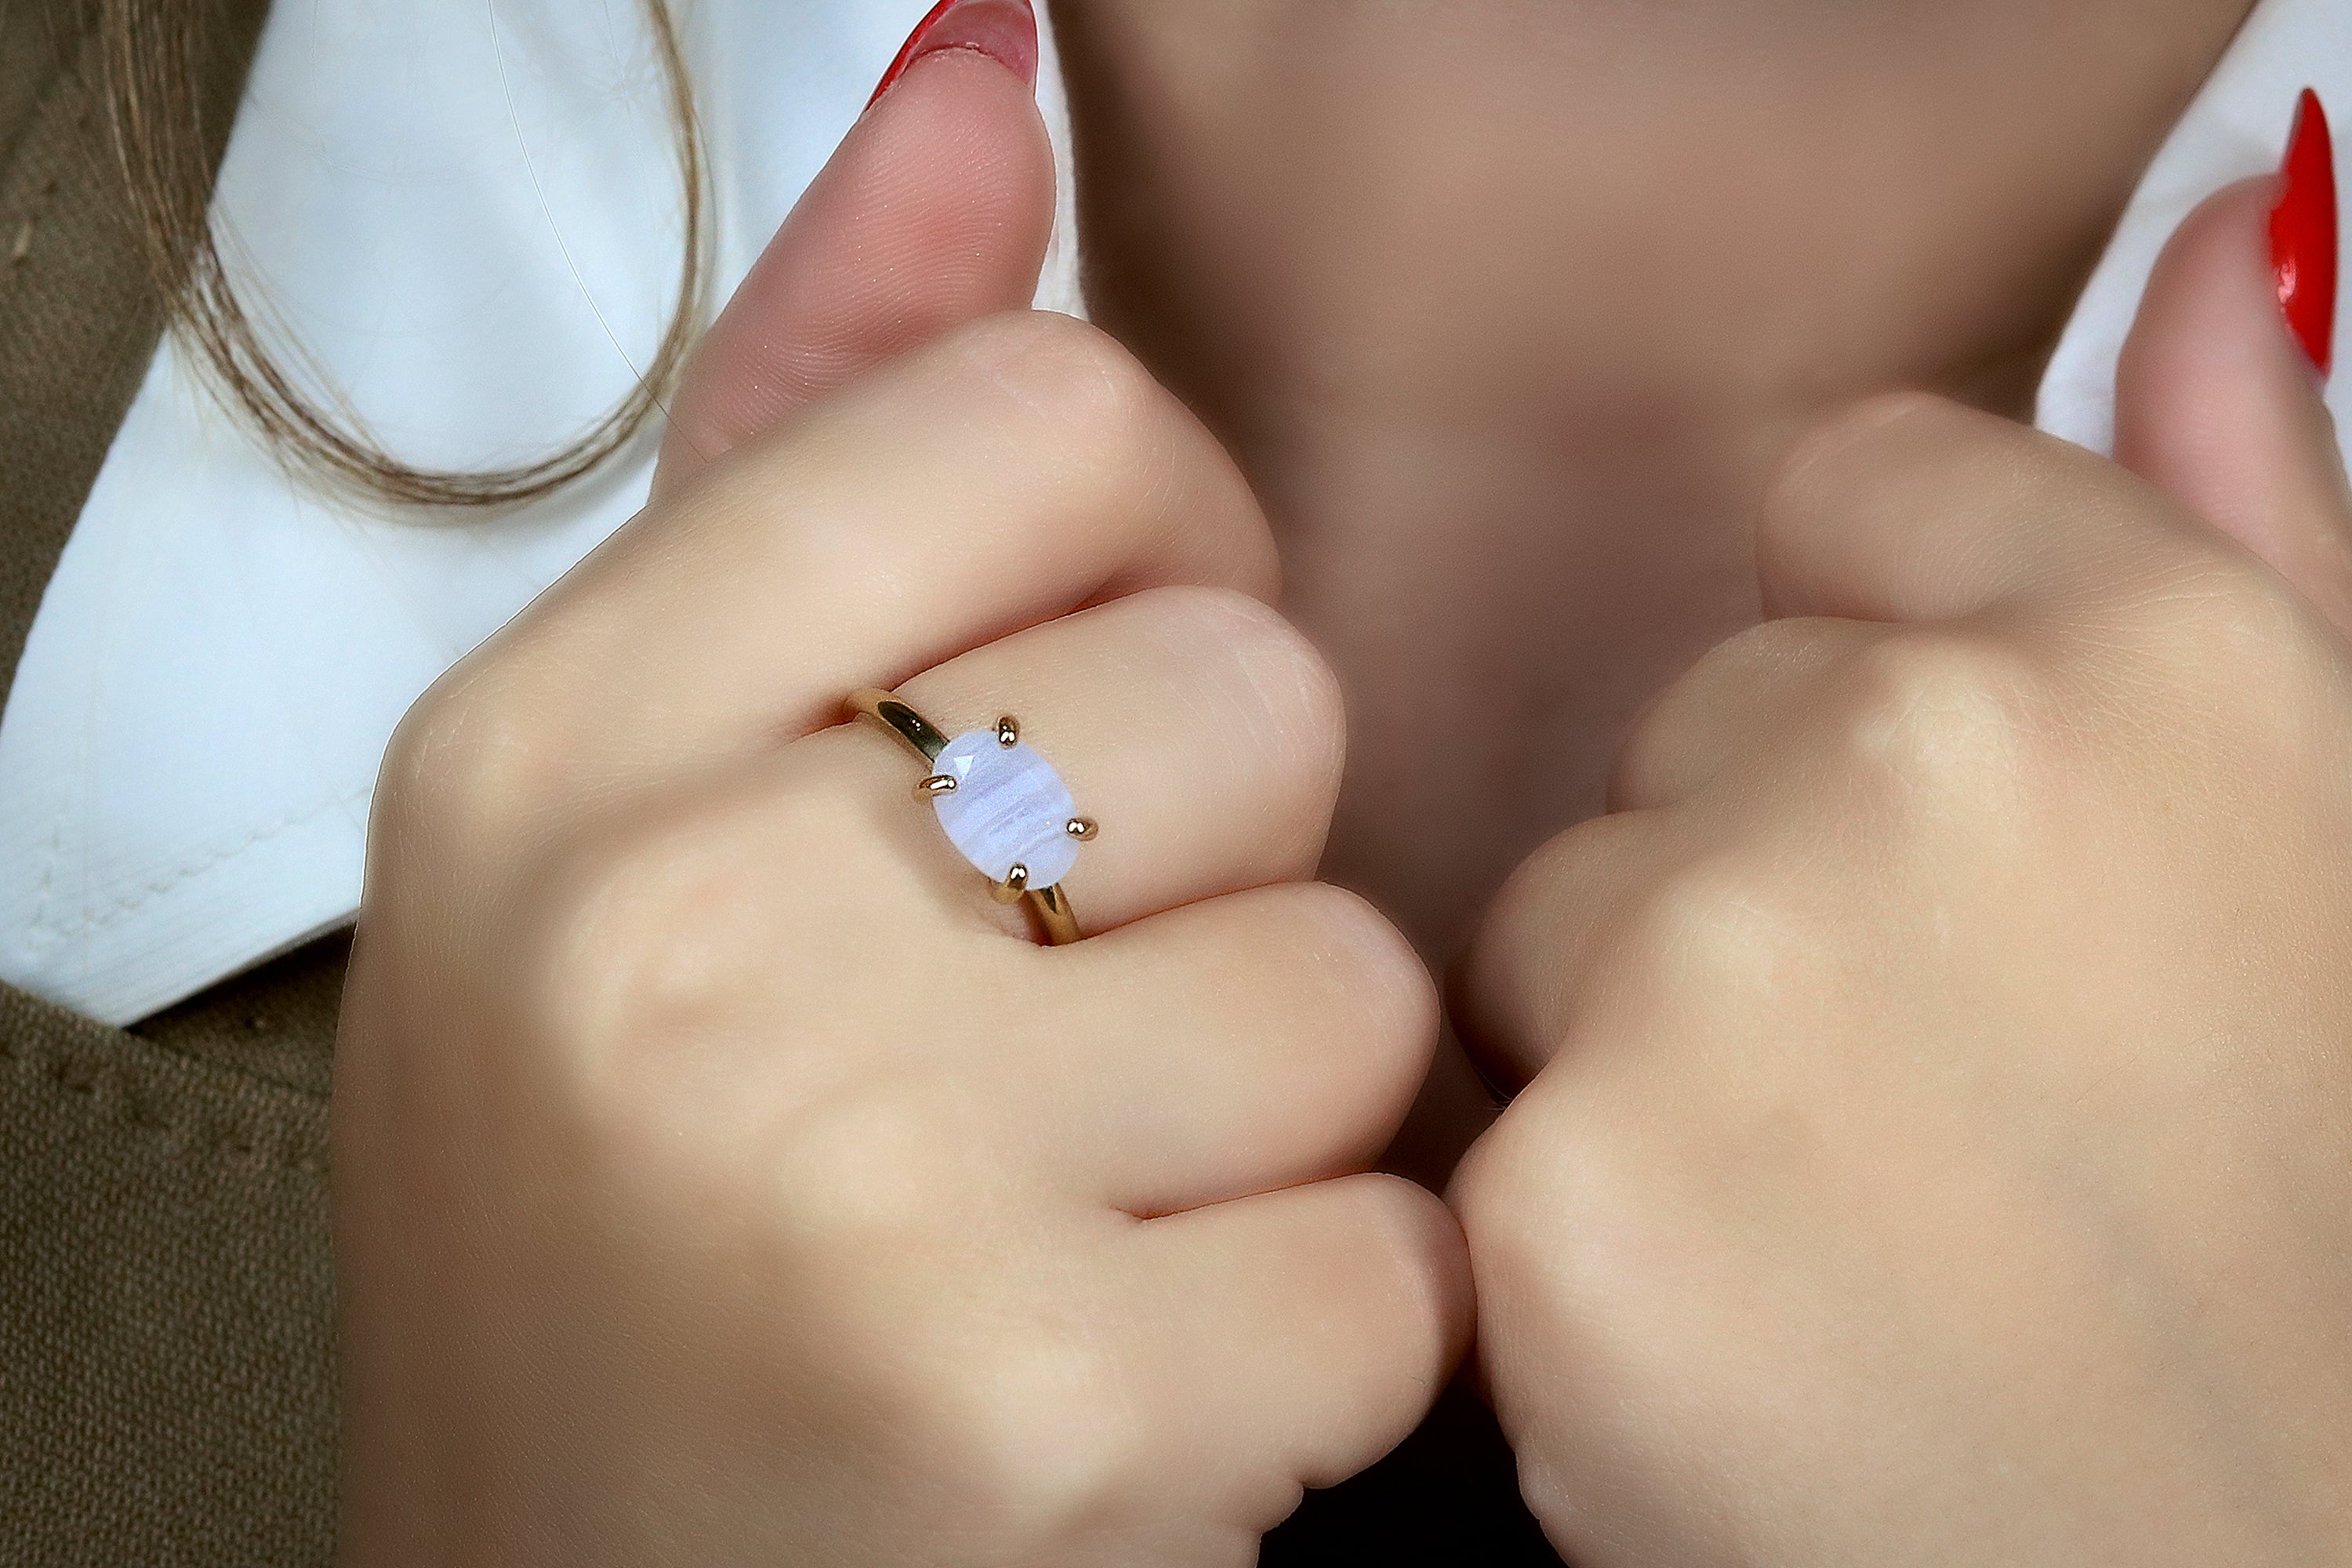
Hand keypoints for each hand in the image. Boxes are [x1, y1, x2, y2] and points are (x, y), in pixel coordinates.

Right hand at [332, 34, 1466, 1564]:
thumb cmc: (648, 1224)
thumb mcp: (641, 807)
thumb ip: (820, 425)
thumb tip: (983, 67)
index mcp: (549, 738)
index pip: (1048, 412)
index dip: (1149, 570)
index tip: (1077, 734)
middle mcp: (664, 919)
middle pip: (1246, 688)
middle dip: (1212, 879)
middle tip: (1047, 1052)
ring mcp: (850, 1167)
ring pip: (1357, 974)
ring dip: (1279, 1126)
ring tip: (1087, 1232)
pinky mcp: (1043, 1403)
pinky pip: (1404, 1248)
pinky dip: (1330, 1337)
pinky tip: (1148, 1393)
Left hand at [1453, 173, 2351, 1562]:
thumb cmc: (2301, 1255)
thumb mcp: (2342, 843)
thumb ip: (2261, 514)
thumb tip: (2233, 223)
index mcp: (2156, 658)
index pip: (1853, 492)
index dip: (1882, 669)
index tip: (1953, 847)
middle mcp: (1939, 764)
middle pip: (1689, 725)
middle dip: (1767, 887)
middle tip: (1931, 1107)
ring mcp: (1731, 969)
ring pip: (1556, 913)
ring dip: (1655, 1058)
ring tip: (1842, 1234)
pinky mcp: (1566, 1190)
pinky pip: (1484, 1109)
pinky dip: (1574, 1231)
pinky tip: (1735, 1334)